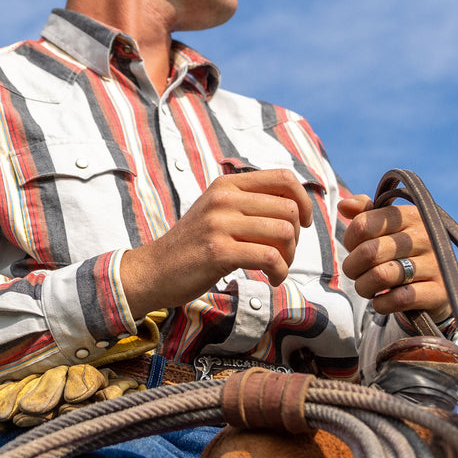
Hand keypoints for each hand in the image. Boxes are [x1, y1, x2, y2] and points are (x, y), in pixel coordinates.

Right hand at [121, 169, 312, 320]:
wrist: (153, 270)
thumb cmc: (192, 245)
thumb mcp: (217, 211)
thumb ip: (248, 202)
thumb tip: (294, 205)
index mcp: (226, 184)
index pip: (283, 178)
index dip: (304, 201)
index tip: (303, 223)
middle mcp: (223, 198)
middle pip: (288, 209)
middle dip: (296, 237)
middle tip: (284, 255)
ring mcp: (219, 224)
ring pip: (283, 232)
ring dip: (289, 257)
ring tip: (277, 268)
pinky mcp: (218, 251)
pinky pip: (269, 257)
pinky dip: (280, 272)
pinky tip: (272, 279)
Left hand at [338, 194, 451, 321]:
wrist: (441, 284)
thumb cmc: (405, 252)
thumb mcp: (388, 228)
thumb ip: (364, 213)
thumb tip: (344, 205)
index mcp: (411, 215)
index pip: (363, 224)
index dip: (349, 240)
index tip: (354, 249)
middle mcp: (425, 236)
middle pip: (369, 252)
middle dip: (352, 267)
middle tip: (355, 273)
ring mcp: (435, 264)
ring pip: (381, 276)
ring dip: (364, 287)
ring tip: (366, 287)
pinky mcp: (439, 292)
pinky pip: (398, 299)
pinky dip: (381, 304)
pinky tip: (381, 301)